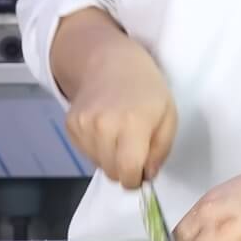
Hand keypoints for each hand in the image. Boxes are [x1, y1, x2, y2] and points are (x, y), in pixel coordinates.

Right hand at [57, 10, 176, 187]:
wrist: (111, 61)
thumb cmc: (147, 89)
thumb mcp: (169, 116)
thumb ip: (161, 150)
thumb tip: (148, 174)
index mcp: (133, 123)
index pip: (127, 172)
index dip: (136, 179)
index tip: (142, 173)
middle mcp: (103, 126)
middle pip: (112, 173)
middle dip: (125, 169)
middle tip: (134, 150)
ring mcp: (83, 125)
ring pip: (99, 165)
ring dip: (111, 159)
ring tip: (120, 135)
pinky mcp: (71, 125)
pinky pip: (86, 154)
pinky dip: (98, 149)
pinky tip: (106, 129)